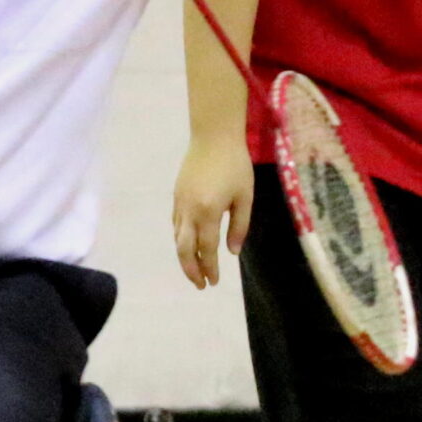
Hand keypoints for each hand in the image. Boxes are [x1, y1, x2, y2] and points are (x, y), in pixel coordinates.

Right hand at [173, 135, 255, 288]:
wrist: (213, 137)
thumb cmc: (236, 165)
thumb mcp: (244, 197)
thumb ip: (239, 226)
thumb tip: (232, 252)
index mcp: (209, 212)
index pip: (207, 249)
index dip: (210, 268)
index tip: (214, 282)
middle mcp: (189, 211)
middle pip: (184, 249)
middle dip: (191, 270)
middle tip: (201, 285)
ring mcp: (180, 204)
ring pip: (177, 238)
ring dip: (185, 258)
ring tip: (195, 270)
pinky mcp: (176, 196)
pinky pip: (176, 225)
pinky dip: (181, 240)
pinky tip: (189, 245)